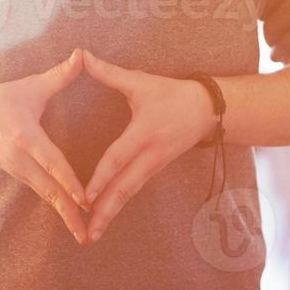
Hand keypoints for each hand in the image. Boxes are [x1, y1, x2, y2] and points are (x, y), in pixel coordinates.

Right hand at [0, 48, 90, 243]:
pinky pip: (41, 193)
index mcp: (25, 137)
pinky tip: (72, 220)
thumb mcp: (30, 85)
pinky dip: (57, 207)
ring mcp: (17, 171)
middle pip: (49, 190)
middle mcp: (20, 159)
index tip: (85, 198)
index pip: (51, 162)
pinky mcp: (18, 176)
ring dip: (64, 215)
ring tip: (84, 233)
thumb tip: (83, 54)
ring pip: (45, 196)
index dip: (68, 180)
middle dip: (69, 211)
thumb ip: (59, 75)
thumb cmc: (1, 99)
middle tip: (88, 232)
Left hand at [80, 50, 216, 242]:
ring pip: (129, 193)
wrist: (208, 109)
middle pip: (125, 188)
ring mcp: (154, 166)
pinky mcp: (156, 170)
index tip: (86, 196)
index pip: (119, 157)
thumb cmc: (172, 93)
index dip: (103, 176)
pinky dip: (119, 205)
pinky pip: (135, 190)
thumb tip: (81, 55)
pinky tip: (106, 218)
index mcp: (144, 133)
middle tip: (87, 232)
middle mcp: (149, 155)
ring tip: (92, 234)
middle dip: (105, 211)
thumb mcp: (141, 81)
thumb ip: (108, 72)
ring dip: (111, 214)